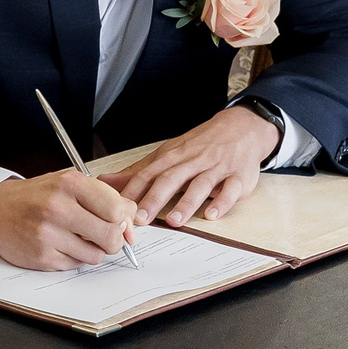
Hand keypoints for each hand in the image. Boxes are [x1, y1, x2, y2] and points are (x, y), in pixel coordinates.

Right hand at [0, 171, 139, 269]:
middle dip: (114, 240)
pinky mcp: (42, 257)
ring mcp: (48, 235)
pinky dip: (75, 257)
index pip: (116, 209)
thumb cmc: (37, 196)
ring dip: (94, 250)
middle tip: (106, 236)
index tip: (118, 221)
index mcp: (69, 185)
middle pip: (110, 236)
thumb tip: (132, 222)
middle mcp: (58, 208)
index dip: (123, 219)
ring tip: (79, 238)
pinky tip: (62, 244)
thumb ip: (104, 198)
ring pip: (96, 256)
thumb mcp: (69, 184)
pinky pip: (77, 265)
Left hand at [112, 104, 281, 227]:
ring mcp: (217, 169)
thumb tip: (105, 182)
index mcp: (173, 157)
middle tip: (140, 219)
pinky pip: (230, 190)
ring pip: (200, 185)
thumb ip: (139, 171)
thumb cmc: (201, 145)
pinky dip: (222, 203)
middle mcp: (193, 161)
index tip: (119, 209)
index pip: (149, 173)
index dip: (133, 191)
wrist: (242, 127)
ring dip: (186, 203)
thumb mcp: (168, 153)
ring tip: (174, 221)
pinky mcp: (238, 177)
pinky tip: (211, 215)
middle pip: (171, 179)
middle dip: (154, 199)